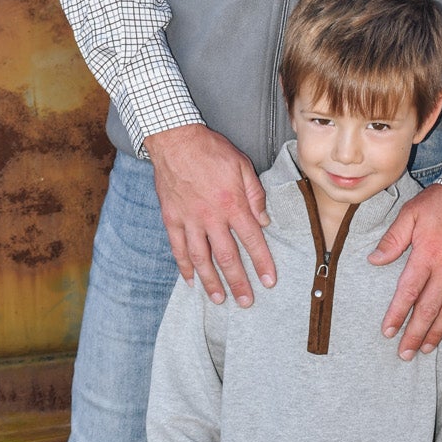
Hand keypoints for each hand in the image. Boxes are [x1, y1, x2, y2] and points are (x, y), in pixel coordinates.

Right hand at [146, 124, 276, 307]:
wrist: (175, 140)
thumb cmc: (211, 150)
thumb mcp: (242, 165)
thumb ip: (255, 194)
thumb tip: (265, 220)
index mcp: (233, 204)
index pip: (252, 240)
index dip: (262, 263)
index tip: (269, 281)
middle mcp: (211, 217)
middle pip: (228, 257)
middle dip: (238, 282)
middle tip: (246, 302)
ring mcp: (189, 220)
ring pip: (202, 258)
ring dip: (211, 281)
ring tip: (219, 299)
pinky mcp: (172, 218)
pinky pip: (178, 248)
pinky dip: (184, 266)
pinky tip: (190, 281)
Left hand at [368, 183, 441, 357]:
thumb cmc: (441, 200)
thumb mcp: (411, 213)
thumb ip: (393, 239)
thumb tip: (374, 261)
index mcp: (426, 255)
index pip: (408, 293)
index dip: (397, 315)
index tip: (388, 332)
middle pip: (428, 309)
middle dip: (415, 334)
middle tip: (405, 354)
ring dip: (437, 332)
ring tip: (426, 348)